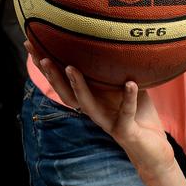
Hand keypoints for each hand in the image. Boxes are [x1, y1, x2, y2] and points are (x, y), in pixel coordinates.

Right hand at [25, 42, 173, 180]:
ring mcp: (107, 121)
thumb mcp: (130, 86)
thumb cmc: (140, 115)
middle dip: (52, 76)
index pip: (65, 81)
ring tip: (71, 68)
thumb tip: (120, 37)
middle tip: (42, 57)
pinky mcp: (124, 130)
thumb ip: (121, 68)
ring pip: (86, 104)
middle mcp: (94, 110)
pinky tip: (130, 83)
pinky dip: (129, 97)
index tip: (32, 44)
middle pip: (65, 93)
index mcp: (93, 98)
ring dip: (77, 86)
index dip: (47, 66)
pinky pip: (125, 112)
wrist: (154, 148)